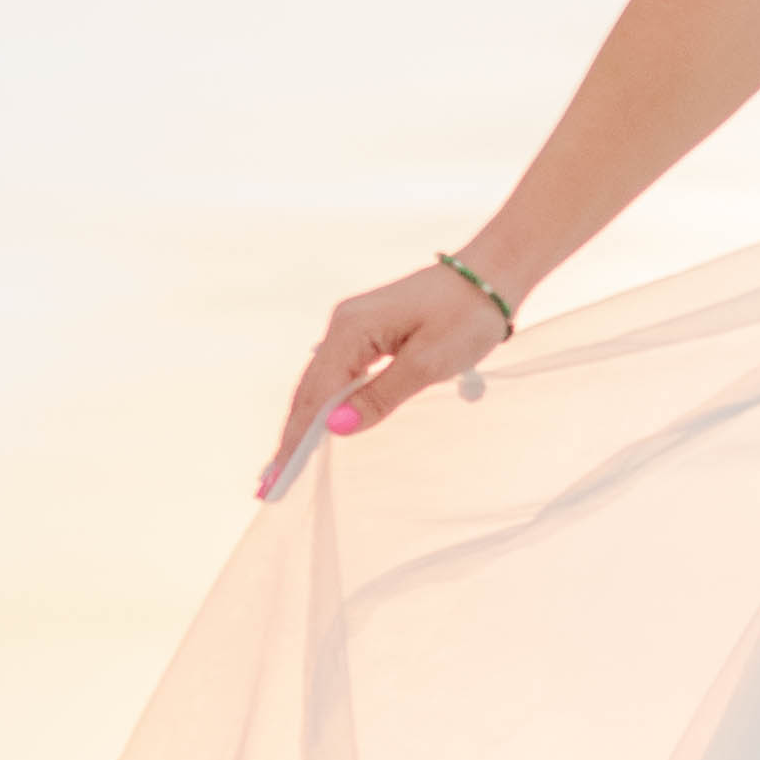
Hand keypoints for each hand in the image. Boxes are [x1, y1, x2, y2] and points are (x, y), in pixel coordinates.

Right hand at [263, 259, 516, 492]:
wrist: (489, 276)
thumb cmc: (467, 316)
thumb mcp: (428, 364)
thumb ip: (380, 396)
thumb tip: (337, 428)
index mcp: (351, 329)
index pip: (316, 395)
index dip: (297, 439)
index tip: (279, 476)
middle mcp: (343, 325)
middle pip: (310, 390)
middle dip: (291, 437)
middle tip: (270, 484)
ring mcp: (352, 326)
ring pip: (321, 384)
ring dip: (304, 424)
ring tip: (285, 465)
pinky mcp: (366, 332)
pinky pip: (337, 374)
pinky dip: (325, 405)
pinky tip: (317, 428)